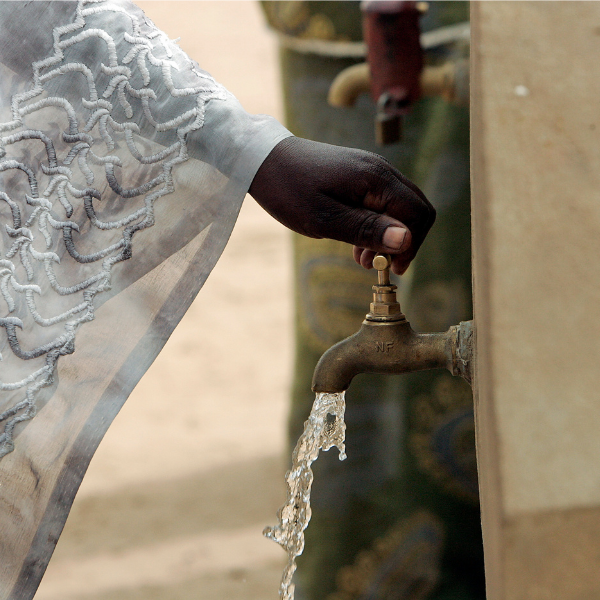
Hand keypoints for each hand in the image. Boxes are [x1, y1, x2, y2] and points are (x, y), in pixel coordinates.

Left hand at [249, 136, 434, 274]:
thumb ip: (367, 229)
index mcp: (376, 178)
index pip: (418, 214)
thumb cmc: (290, 190)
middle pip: (415, 209)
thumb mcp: (325, 219)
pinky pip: (383, 202)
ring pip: (400, 207)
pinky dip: (377, 225)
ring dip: (388, 236)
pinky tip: (356, 242)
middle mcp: (380, 170)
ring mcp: (371, 170)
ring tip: (362, 258)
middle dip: (403, 242)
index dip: (411, 246)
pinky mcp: (360, 175)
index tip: (391, 268)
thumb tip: (405, 240)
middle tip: (378, 265)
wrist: (264, 160)